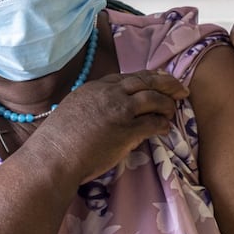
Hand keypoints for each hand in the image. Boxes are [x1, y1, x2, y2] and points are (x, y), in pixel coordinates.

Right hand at [31, 69, 188, 181]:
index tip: (157, 80)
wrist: (54, 156)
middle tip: (180, 88)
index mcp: (95, 87)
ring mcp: (120, 111)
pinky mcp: (128, 131)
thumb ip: (90, 105)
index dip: (146, 78)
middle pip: (145, 81)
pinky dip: (163, 124)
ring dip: (167, 104)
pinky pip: (153, 123)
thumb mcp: (71, 109)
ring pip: (153, 99)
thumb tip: (101, 113)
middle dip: (166, 83)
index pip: (127, 77)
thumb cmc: (56, 141)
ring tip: (173, 110)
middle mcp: (110, 94)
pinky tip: (165, 128)